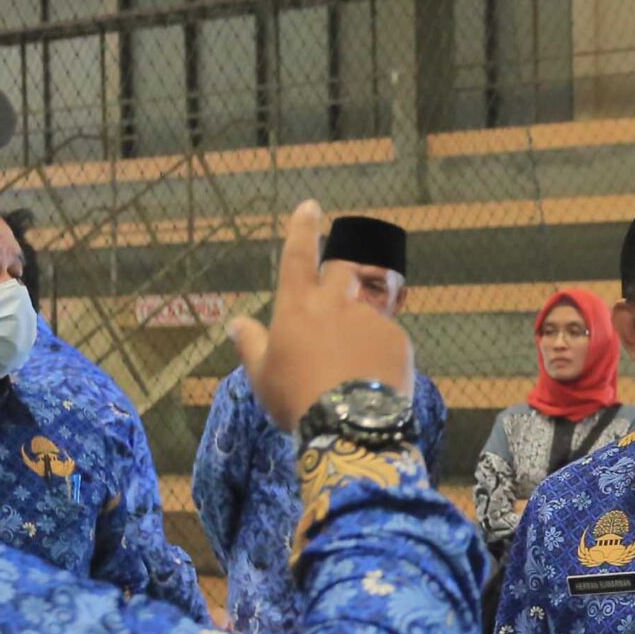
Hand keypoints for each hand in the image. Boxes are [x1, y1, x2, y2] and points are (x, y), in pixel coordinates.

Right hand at [228, 202, 414, 431]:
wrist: (349, 427)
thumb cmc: (296, 399)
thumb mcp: (262, 376)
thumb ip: (251, 344)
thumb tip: (236, 323)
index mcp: (298, 306)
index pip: (298, 255)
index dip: (302, 228)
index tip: (311, 206)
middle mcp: (336, 302)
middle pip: (343, 267)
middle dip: (343, 267)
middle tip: (341, 289)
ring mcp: (370, 318)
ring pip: (366, 309)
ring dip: (359, 327)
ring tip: (352, 367)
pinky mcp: (397, 338)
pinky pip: (387, 337)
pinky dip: (379, 352)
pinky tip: (371, 380)